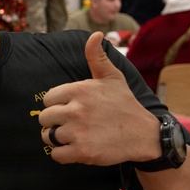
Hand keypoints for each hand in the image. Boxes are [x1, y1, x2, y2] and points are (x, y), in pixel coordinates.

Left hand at [38, 32, 160, 165]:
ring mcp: (78, 131)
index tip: (71, 108)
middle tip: (72, 124)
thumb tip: (95, 34)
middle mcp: (75, 109)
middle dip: (55, 122)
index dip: (57, 105)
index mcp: (79, 90)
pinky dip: (62, 154)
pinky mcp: (82, 151)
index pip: (47, 99)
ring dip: (57, 139)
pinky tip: (75, 148)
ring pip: (47, 136)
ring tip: (74, 136)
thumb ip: (97, 57)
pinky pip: (56, 155)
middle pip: (44, 118)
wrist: (144, 135)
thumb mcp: (112, 77)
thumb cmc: (125, 105)